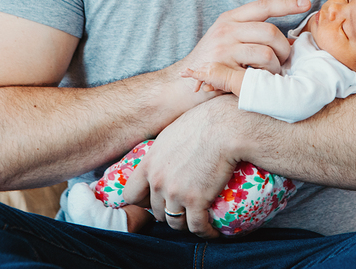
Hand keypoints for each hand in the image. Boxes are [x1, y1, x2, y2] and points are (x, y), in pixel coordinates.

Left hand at [122, 96, 242, 237]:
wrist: (224, 127)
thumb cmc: (202, 123)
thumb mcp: (171, 135)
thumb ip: (162, 153)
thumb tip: (167, 158)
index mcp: (149, 164)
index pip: (131, 194)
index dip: (142, 201)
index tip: (155, 200)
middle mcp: (158, 181)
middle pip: (156, 211)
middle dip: (168, 212)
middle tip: (183, 209)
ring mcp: (176, 193)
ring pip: (175, 223)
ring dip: (185, 224)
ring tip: (197, 221)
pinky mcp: (196, 201)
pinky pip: (197, 227)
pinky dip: (205, 232)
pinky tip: (213, 230)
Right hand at [178, 0, 308, 74]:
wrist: (178, 86)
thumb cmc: (210, 64)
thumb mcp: (226, 40)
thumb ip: (250, 34)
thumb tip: (287, 39)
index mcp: (229, 19)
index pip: (263, 5)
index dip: (286, 4)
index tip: (306, 3)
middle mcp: (226, 29)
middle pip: (270, 31)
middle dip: (284, 49)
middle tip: (282, 62)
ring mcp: (223, 49)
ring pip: (267, 53)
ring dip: (274, 67)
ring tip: (269, 74)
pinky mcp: (222, 69)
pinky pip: (255, 73)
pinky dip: (262, 79)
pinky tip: (258, 82)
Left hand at [181, 63, 245, 96]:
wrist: (237, 81)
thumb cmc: (233, 83)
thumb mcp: (220, 85)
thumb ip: (212, 86)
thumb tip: (204, 88)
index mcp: (217, 65)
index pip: (205, 67)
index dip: (199, 70)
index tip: (195, 74)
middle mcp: (212, 65)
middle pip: (199, 68)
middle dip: (192, 72)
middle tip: (182, 74)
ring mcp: (210, 69)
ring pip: (197, 72)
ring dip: (190, 75)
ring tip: (182, 76)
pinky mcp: (208, 75)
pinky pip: (196, 74)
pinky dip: (190, 73)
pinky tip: (184, 72)